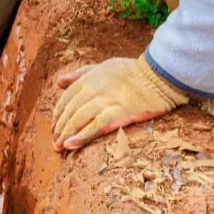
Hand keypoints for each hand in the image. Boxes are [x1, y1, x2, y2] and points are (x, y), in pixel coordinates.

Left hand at [52, 55, 187, 150]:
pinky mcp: (120, 112)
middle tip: (54, 142)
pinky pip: (96, 126)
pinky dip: (82, 135)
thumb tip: (59, 82)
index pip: (67, 97)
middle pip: (70, 110)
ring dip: (66, 133)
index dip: (58, 113)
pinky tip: (71, 144)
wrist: (159, 76)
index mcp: (90, 78)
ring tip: (59, 146)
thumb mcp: (103, 66)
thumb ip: (80, 73)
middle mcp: (95, 88)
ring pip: (79, 118)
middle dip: (60, 127)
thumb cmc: (132, 72)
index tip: (54, 126)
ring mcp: (107, 101)